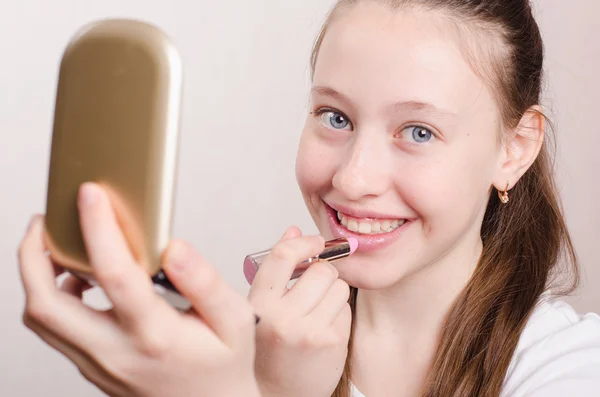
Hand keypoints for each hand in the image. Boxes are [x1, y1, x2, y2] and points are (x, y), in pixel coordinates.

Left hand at [18, 182, 260, 396]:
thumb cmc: (223, 366)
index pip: (115, 276)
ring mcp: (98, 364)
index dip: (98, 229)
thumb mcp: (234, 322)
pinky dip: (52, 297)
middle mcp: (116, 353)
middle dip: (32, 256)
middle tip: (43, 221)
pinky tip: (78, 281)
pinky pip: (56, 330)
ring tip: (54, 244)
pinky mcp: (92, 367)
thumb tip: (173, 248)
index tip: (91, 195)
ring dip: (36, 277)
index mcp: (155, 335)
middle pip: (46, 305)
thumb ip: (204, 282)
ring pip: (42, 320)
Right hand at [248, 227, 351, 396]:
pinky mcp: (332, 343)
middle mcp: (281, 318)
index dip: (304, 242)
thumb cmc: (269, 348)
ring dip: (333, 293)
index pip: (283, 257)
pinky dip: (339, 313)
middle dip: (322, 274)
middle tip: (314, 289)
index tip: (315, 242)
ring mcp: (309, 332)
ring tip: (317, 311)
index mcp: (258, 305)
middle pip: (321, 270)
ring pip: (339, 286)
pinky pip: (346, 308)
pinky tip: (324, 328)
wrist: (278, 394)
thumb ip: (277, 268)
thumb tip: (294, 231)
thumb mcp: (262, 307)